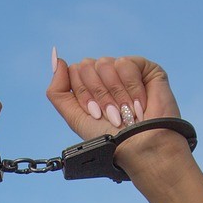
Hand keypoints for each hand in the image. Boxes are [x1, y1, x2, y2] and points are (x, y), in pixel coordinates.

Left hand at [46, 53, 190, 175]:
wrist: (140, 146)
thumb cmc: (110, 137)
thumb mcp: (74, 117)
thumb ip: (57, 90)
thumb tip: (56, 57)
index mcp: (89, 88)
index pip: (74, 71)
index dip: (83, 94)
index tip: (96, 114)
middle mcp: (105, 78)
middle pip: (87, 65)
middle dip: (98, 94)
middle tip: (112, 114)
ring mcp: (125, 72)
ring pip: (105, 63)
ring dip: (115, 93)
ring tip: (126, 112)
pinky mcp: (145, 69)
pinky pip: (125, 63)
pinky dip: (131, 86)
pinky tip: (139, 103)